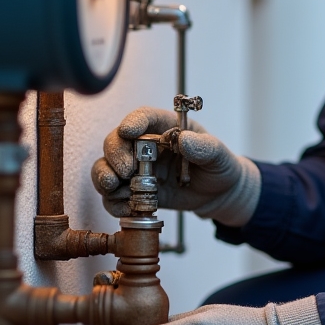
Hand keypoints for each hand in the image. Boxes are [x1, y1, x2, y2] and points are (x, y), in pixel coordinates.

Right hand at [90, 106, 260, 225]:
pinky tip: (127, 207)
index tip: (128, 131)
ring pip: (106, 168)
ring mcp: (137, 170)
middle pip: (115, 142)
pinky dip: (113, 202)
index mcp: (165, 128)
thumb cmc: (218, 165)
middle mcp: (145, 147)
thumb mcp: (218, 155)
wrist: (219, 193)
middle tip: (126, 171)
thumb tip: (184, 140)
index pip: (143, 118)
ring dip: (105, 177)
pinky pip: (113, 197)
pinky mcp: (135, 192)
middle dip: (115, 155)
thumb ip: (204, 147)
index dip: (133, 122)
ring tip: (117, 188)